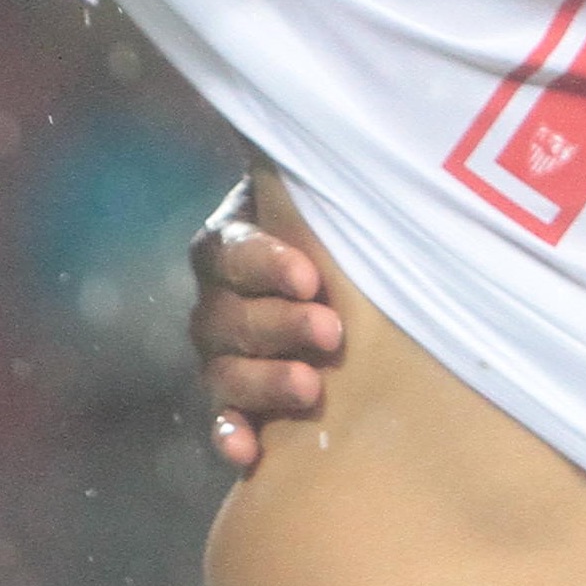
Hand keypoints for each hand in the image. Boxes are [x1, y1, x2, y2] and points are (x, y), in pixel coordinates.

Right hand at [188, 177, 341, 469]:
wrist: (365, 301)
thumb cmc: (357, 242)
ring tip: (311, 390)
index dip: (265, 264)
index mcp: (236, 243)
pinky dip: (231, 434)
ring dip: (262, 380)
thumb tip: (356, 134)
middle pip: (225, 315)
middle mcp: (220, 298)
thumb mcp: (341, 212)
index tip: (311, 278)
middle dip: (278, 325)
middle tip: (331, 334)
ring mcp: (223, 355)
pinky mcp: (238, 405)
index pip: (231, 250)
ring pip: (221, 370)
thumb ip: (335, 192)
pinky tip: (249, 451)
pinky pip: (220, 421)